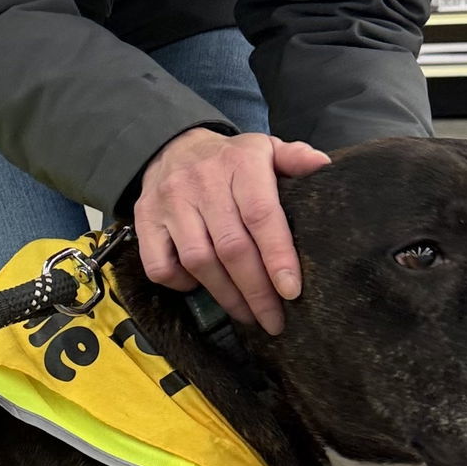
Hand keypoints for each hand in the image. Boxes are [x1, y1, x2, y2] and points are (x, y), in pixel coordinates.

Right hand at [133, 128, 330, 334]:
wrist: (171, 146)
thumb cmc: (228, 160)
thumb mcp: (264, 149)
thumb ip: (294, 158)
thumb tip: (322, 167)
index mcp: (240, 163)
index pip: (261, 215)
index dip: (277, 256)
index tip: (291, 290)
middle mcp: (202, 182)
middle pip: (231, 248)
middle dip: (255, 290)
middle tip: (273, 319)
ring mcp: (169, 203)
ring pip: (199, 262)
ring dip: (225, 295)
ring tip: (246, 314)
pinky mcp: (145, 221)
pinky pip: (160, 266)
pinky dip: (181, 284)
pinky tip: (200, 285)